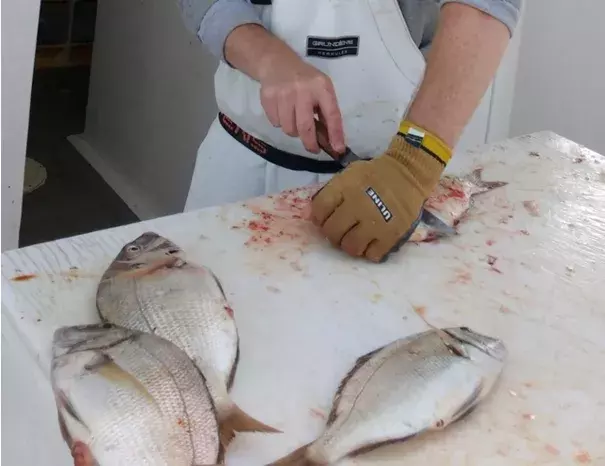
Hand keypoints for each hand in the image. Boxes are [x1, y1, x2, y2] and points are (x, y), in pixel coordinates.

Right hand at [258, 53, 344, 153]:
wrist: (276, 63)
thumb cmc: (305, 80)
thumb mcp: (321, 89)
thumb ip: (326, 112)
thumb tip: (332, 141)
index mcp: (321, 87)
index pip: (331, 114)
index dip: (335, 134)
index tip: (338, 149)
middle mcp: (302, 90)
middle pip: (305, 127)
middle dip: (310, 143)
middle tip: (313, 149)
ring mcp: (283, 94)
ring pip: (289, 128)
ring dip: (294, 131)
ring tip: (295, 119)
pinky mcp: (268, 98)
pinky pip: (276, 123)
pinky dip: (281, 122)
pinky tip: (283, 111)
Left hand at [309, 122, 450, 262]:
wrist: (409, 174)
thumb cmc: (375, 175)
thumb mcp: (349, 175)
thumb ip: (330, 193)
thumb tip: (311, 215)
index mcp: (345, 188)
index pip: (319, 210)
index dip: (319, 217)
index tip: (326, 218)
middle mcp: (358, 206)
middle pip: (332, 232)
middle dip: (334, 233)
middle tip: (341, 230)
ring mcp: (375, 223)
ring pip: (350, 247)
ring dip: (350, 245)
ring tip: (356, 238)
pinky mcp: (391, 235)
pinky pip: (372, 255)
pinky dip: (370, 251)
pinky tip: (372, 241)